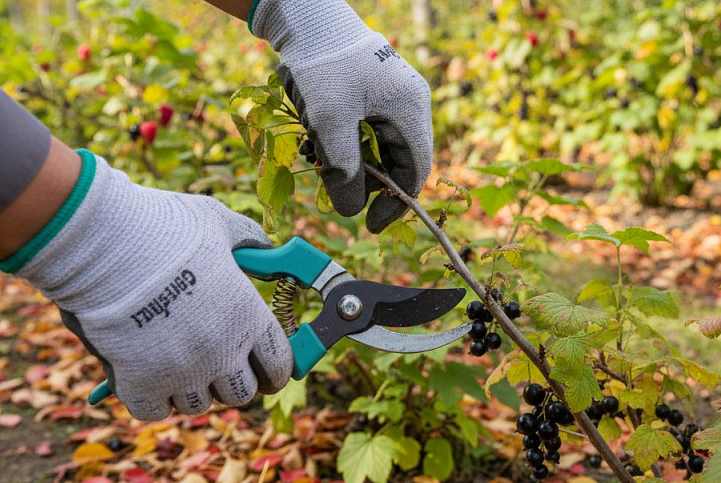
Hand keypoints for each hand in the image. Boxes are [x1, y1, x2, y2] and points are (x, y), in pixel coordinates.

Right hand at [9, 151, 293, 419]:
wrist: (101, 241)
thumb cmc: (163, 227)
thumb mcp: (219, 223)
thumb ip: (249, 241)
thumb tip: (268, 251)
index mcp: (248, 317)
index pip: (279, 366)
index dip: (275, 369)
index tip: (266, 370)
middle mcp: (222, 351)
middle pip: (242, 393)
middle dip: (232, 381)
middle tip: (217, 364)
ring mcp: (182, 372)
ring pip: (198, 404)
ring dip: (191, 387)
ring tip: (177, 360)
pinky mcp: (141, 384)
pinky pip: (156, 409)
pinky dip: (152, 397)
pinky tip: (145, 373)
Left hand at [250, 0, 432, 233]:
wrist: (305, 18)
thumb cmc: (322, 67)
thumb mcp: (330, 123)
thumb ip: (344, 171)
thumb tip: (351, 213)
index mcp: (410, 109)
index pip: (415, 170)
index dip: (396, 203)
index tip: (370, 224)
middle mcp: (407, 104)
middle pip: (397, 160)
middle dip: (366, 182)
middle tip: (335, 192)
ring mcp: (390, 97)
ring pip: (377, 147)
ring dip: (350, 162)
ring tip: (317, 161)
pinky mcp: (371, 93)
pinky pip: (364, 130)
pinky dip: (344, 143)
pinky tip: (316, 143)